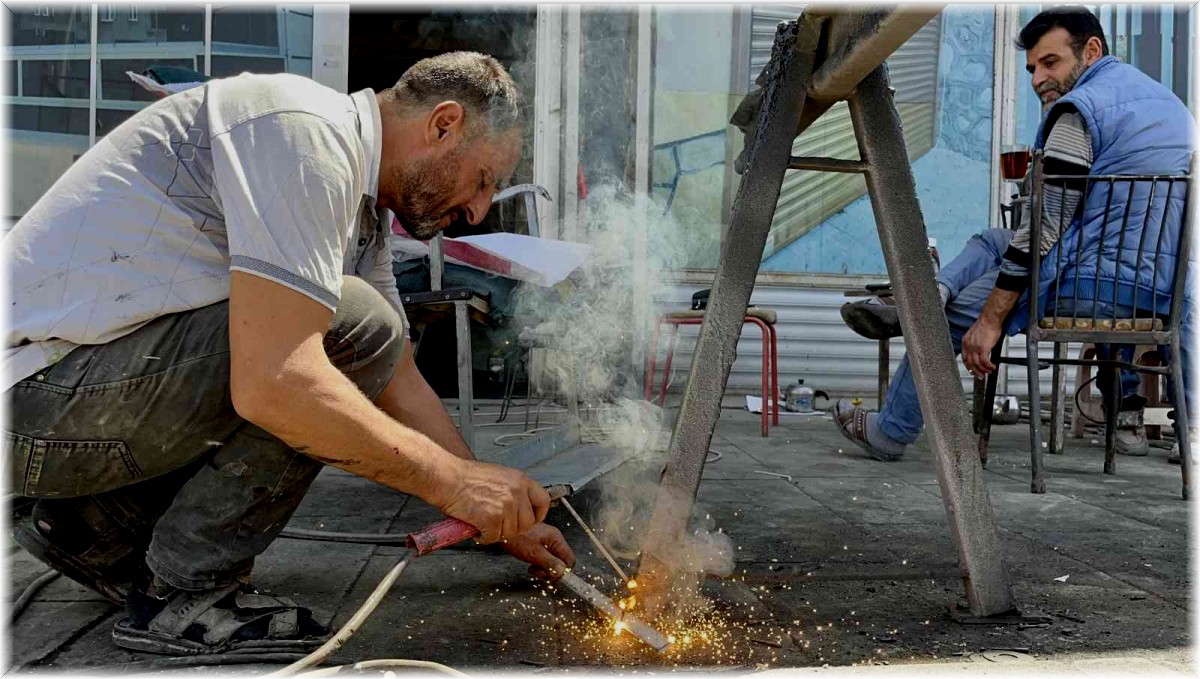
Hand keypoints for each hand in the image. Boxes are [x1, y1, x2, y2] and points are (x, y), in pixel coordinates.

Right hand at [434, 459, 549, 543]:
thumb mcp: (500, 476)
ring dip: (496, 533)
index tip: (529, 520)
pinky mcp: (492, 519)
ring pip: (510, 533)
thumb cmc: (467, 477)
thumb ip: (513, 490)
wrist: (448, 478)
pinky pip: (493, 538)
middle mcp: (517, 493)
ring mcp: (506, 507)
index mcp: (521, 481)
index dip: (537, 515)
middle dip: (514, 528)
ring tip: (484, 523)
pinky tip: (476, 527)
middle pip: (527, 523)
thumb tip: (519, 507)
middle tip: (499, 525)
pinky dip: (483, 537)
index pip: (543, 501)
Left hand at [501, 523, 575, 578]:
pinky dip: (540, 565)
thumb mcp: (534, 553)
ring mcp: (547, 542)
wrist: (502, 527)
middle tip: (538, 572)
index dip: (562, 571)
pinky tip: (531, 564)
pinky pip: (546, 559)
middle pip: (562, 562)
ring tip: (532, 568)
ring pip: (554, 562)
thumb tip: (563, 572)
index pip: (570, 560)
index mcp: (556, 539)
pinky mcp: (540, 545)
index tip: (550, 575)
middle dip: (551, 571)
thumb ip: (549, 562)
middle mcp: (554, 540)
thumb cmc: (516, 538)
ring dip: (544, 569)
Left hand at [961, 317, 1001, 378]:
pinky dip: (989, 366)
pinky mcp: (984, 348)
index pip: (964, 358)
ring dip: (983, 370)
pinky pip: (985, 362)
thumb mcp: (975, 335)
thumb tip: (979, 351)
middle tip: (980, 376)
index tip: (972, 371)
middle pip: (970, 363)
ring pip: (977, 364)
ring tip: (988, 372)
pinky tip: (992, 367)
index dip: (968, 366)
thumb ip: (974, 343)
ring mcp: (975, 348)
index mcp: (965, 342)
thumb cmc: (985, 325)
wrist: (990, 319)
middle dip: (975, 371)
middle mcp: (968, 346)